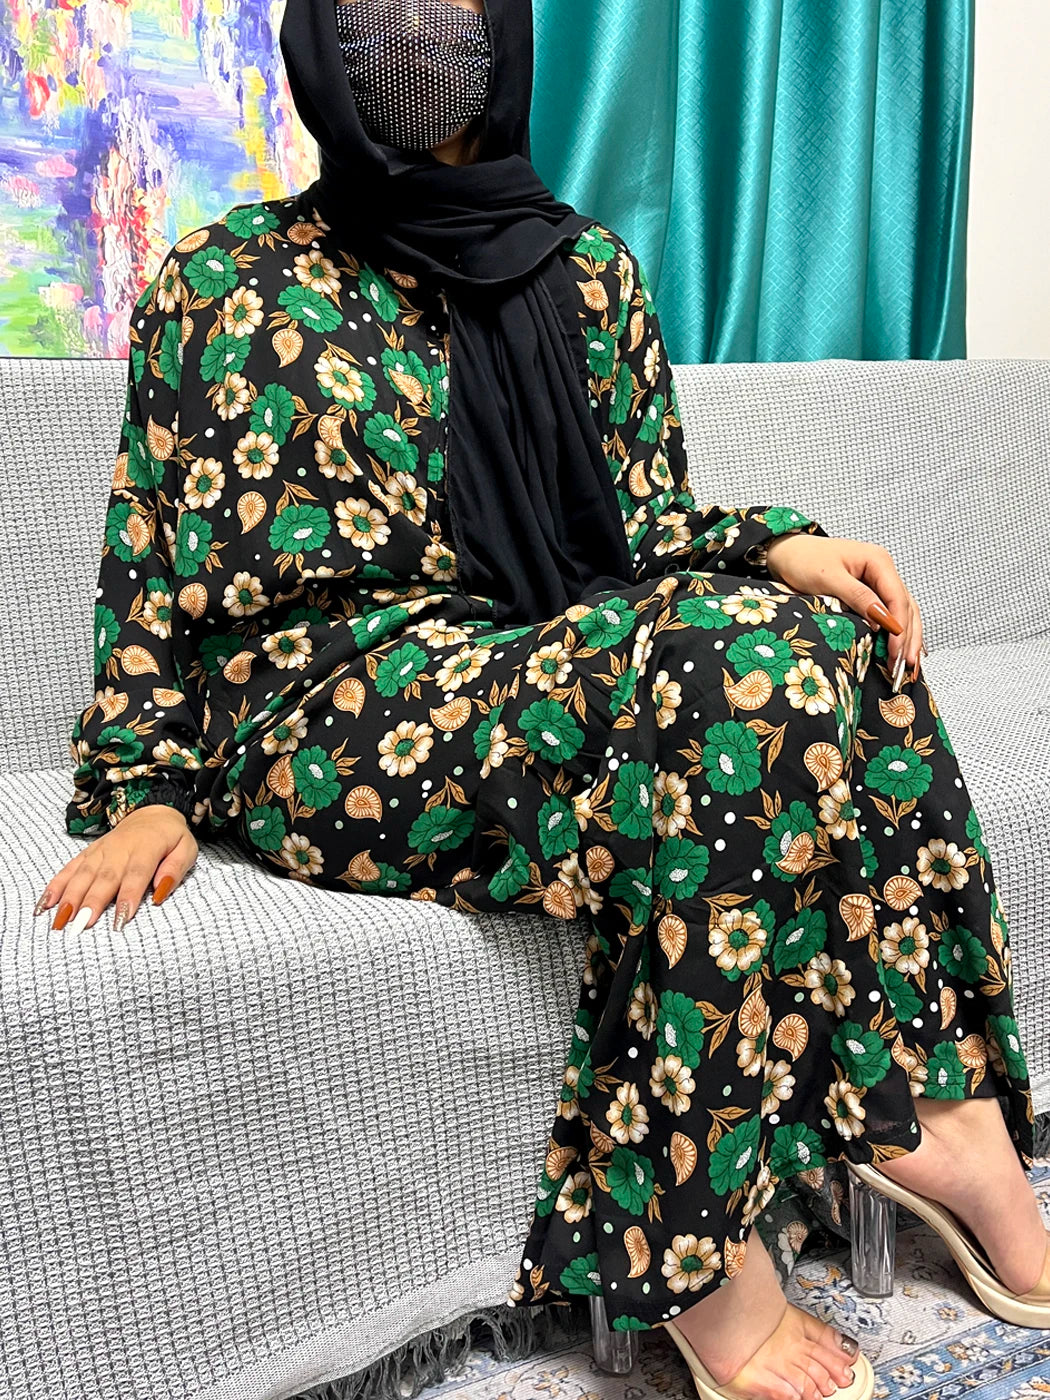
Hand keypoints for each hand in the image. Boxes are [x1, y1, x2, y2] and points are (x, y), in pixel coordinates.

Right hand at [35, 806, 198, 932]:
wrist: (152, 813)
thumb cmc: (170, 838)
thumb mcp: (186, 848)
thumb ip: (175, 869)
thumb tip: (160, 893)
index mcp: (146, 848)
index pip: (136, 875)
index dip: (127, 897)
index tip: (119, 921)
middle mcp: (119, 849)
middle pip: (104, 878)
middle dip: (91, 903)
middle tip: (80, 927)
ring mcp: (100, 851)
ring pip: (82, 875)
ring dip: (69, 899)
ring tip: (59, 922)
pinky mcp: (88, 854)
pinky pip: (68, 869)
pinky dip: (55, 887)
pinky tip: (44, 906)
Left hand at [764, 533, 923, 682]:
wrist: (787, 553)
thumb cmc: (803, 559)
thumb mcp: (828, 578)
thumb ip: (857, 597)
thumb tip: (882, 619)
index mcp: (878, 561)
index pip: (897, 599)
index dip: (900, 628)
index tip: (895, 653)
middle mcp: (882, 570)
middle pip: (906, 608)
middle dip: (907, 638)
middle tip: (905, 667)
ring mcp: (878, 581)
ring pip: (903, 612)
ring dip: (906, 639)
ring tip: (906, 665)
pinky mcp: (870, 592)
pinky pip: (890, 614)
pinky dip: (897, 633)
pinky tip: (900, 650)